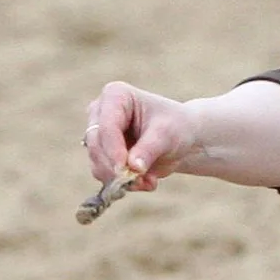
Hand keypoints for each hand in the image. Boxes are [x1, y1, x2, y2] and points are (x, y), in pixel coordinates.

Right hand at [82, 81, 200, 190]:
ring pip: (97, 162)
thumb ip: (148, 150)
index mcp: (115, 96)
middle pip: (96, 145)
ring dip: (121, 179)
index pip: (106, 125)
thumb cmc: (176, 127)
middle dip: (115, 168)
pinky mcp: (102, 154)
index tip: (123, 169)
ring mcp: (98, 134)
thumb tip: (133, 168)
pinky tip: (145, 182)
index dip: (113, 149)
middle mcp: (100, 112)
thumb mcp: (167, 135)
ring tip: (149, 182)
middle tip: (140, 182)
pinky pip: (104, 174)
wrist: (183, 138)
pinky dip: (123, 184)